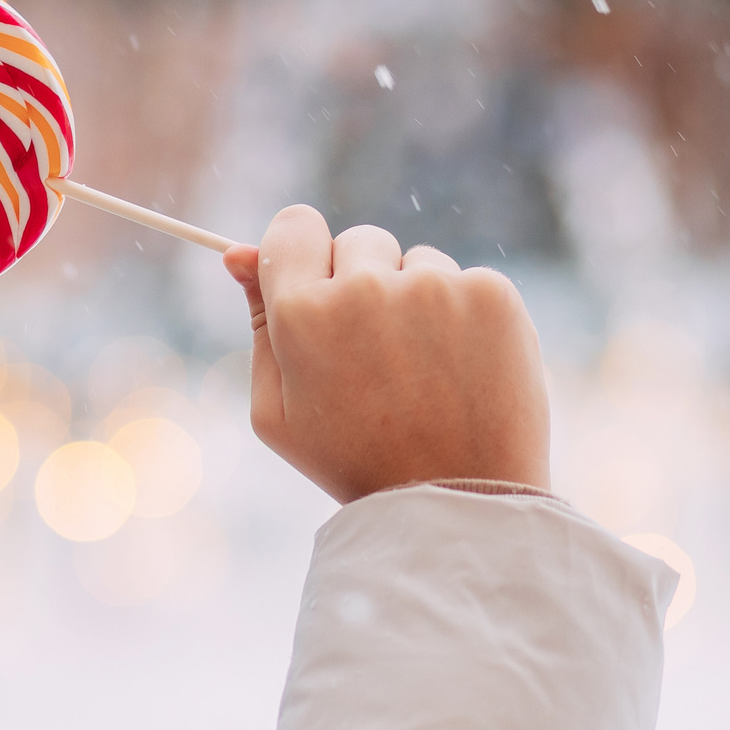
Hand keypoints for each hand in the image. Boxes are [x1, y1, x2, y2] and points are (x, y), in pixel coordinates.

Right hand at [224, 208, 549, 503]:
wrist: (458, 503)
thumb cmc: (355, 462)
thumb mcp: (277, 412)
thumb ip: (257, 325)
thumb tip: (238, 253)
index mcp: (302, 314)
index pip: (294, 226)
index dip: (301, 252)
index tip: (316, 280)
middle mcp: (366, 286)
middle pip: (357, 240)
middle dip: (361, 281)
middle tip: (375, 355)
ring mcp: (434, 286)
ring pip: (416, 262)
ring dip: (415, 300)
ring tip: (422, 373)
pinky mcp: (491, 294)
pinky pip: (465, 281)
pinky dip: (464, 315)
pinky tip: (461, 370)